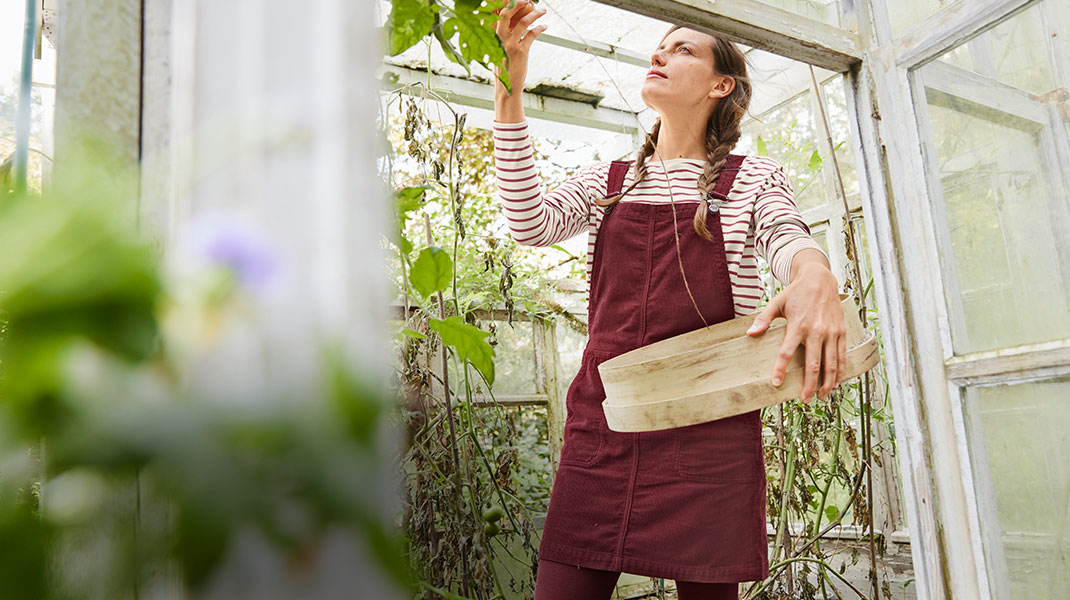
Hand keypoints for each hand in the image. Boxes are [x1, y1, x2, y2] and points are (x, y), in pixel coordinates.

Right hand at [493, 0, 546, 91]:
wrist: (506, 88)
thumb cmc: (504, 70)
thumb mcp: (499, 52)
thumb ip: (504, 38)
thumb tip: (514, 26)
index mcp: (492, 37)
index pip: (498, 15)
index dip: (508, 6)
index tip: (517, 1)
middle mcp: (499, 38)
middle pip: (507, 13)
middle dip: (518, 3)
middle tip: (527, 0)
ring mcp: (510, 44)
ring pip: (523, 22)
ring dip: (535, 14)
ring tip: (542, 11)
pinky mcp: (521, 51)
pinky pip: (532, 34)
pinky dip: (540, 28)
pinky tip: (544, 26)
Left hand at [745, 263, 844, 402]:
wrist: (821, 279)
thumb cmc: (797, 292)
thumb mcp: (777, 303)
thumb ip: (763, 319)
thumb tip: (750, 333)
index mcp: (798, 325)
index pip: (786, 352)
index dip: (781, 369)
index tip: (776, 383)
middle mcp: (816, 331)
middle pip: (813, 364)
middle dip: (809, 385)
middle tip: (804, 399)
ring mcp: (831, 332)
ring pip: (831, 364)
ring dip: (827, 383)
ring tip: (821, 397)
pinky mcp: (841, 332)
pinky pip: (842, 356)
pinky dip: (840, 372)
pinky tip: (835, 383)